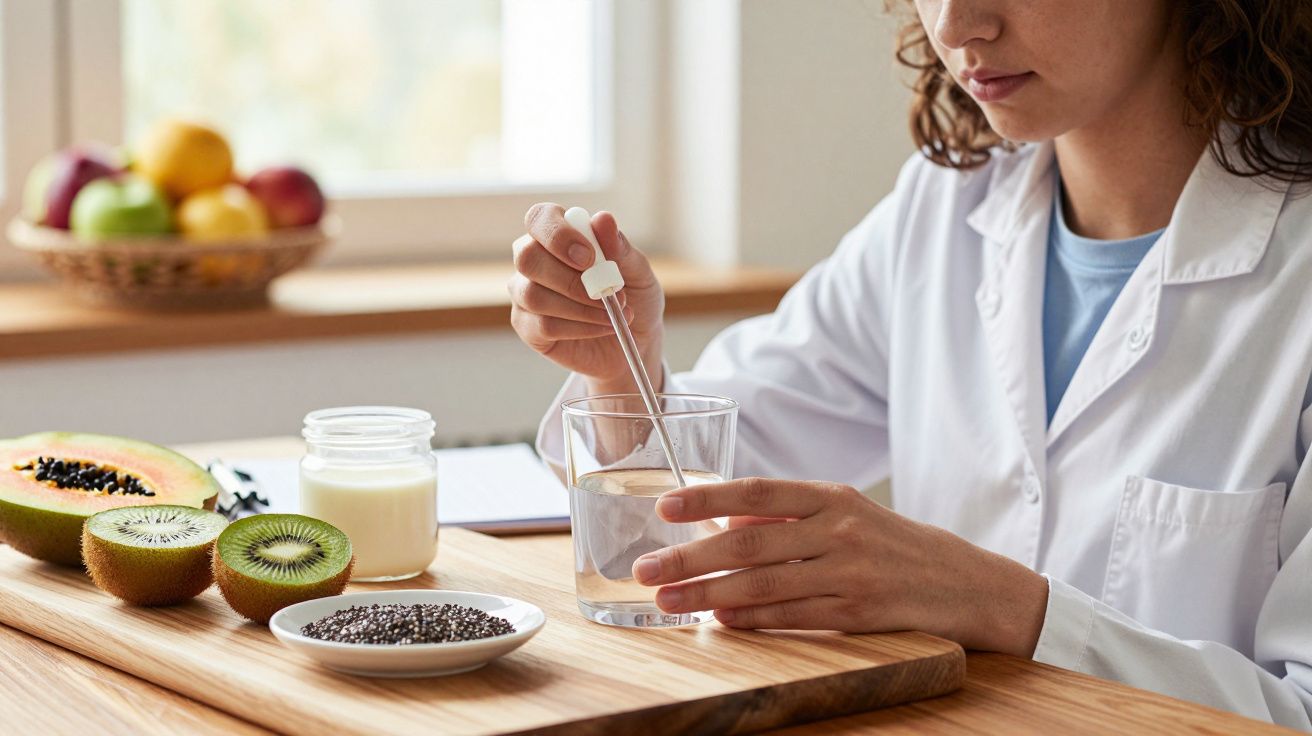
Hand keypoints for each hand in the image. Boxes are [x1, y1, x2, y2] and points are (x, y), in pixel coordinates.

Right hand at [510, 204, 665, 393]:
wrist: (636, 341)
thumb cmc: (634, 297)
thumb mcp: (638, 271)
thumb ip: (620, 247)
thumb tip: (602, 219)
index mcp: (559, 235)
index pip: (540, 218)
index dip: (559, 234)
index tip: (588, 257)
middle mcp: (535, 260)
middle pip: (526, 256)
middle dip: (568, 277)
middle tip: (605, 292)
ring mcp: (525, 294)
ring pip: (533, 295)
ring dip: (580, 307)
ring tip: (612, 313)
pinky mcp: (528, 327)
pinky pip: (543, 326)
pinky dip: (580, 327)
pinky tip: (602, 327)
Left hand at [632, 478, 1048, 656]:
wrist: (965, 584)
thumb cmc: (892, 545)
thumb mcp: (844, 515)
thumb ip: (785, 515)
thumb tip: (722, 517)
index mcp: (831, 497)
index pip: (759, 490)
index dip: (709, 498)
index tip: (667, 506)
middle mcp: (839, 530)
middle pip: (750, 541)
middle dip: (691, 557)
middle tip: (646, 570)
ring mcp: (849, 573)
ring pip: (764, 584)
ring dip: (708, 594)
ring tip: (668, 600)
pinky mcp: (858, 614)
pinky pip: (793, 616)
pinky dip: (752, 619)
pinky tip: (720, 619)